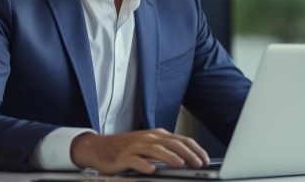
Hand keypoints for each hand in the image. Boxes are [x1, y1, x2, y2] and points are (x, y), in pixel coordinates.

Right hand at [70, 128, 210, 173]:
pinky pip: (135, 160)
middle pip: (171, 143)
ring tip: (180, 164)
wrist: (99, 147)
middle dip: (188, 153)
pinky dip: (144, 164)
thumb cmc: (126, 148)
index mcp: (157, 135)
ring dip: (169, 157)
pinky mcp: (123, 156)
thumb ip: (165, 149)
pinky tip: (151, 170)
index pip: (181, 140)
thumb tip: (187, 158)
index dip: (195, 149)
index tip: (205, 159)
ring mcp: (135, 147)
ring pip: (155, 150)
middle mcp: (148, 138)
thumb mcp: (148, 145)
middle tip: (199, 163)